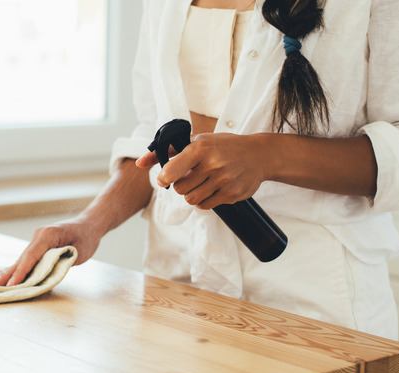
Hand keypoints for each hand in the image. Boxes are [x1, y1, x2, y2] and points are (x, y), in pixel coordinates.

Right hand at [0, 218, 100, 285]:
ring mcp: (38, 238)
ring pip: (23, 257)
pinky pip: (27, 257)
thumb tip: (45, 274)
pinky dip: (18, 267)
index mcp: (49, 235)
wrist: (89, 224)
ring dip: (11, 271)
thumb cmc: (87, 237)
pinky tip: (6, 274)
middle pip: (23, 257)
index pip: (31, 256)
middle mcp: (40, 235)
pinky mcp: (39, 243)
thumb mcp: (79, 252)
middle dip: (10, 273)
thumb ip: (62, 262)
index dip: (21, 272)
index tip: (12, 284)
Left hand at [138, 132, 267, 209]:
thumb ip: (167, 151)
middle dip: (181, 185)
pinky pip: (205, 206)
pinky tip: (211, 189)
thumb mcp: (197, 141)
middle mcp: (213, 164)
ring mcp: (224, 181)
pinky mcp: (231, 194)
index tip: (164, 179)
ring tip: (200, 183)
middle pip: (180, 189)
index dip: (164, 178)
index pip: (172, 170)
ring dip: (191, 194)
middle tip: (190, 177)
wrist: (259, 155)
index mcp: (201, 148)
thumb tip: (139, 163)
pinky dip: (203, 200)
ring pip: (191, 200)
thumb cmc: (223, 146)